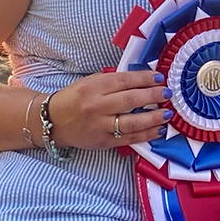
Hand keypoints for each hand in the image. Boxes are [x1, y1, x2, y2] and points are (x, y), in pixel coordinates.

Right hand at [45, 69, 172, 148]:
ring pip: (132, 122)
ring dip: (153, 118)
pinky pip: (128, 139)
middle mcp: (96, 106)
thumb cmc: (73, 99)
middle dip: (153, 96)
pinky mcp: (103, 141)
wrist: (52, 121)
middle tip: (168, 95)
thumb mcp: (89, 82)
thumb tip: (141, 80)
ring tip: (167, 114)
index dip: (145, 79)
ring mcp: (100, 125)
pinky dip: (145, 135)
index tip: (159, 78)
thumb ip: (112, 81)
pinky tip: (157, 130)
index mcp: (93, 87)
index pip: (125, 81)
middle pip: (131, 100)